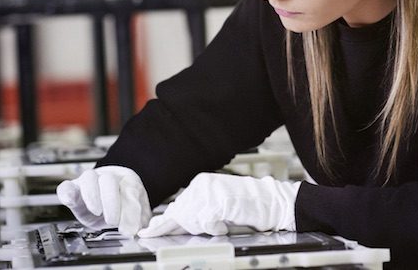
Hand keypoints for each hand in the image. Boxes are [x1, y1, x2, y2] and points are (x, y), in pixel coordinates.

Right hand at [56, 165, 151, 235]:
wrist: (109, 199)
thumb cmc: (124, 203)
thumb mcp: (135, 212)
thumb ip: (136, 219)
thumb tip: (134, 230)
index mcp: (127, 180)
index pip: (130, 189)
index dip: (131, 209)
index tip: (131, 227)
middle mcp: (107, 177)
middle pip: (108, 180)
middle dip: (111, 202)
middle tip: (113, 221)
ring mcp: (89, 182)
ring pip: (89, 179)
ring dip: (93, 196)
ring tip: (97, 212)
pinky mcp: (73, 191)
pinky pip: (66, 187)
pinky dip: (67, 192)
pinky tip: (70, 200)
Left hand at [138, 173, 300, 236]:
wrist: (271, 202)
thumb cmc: (246, 206)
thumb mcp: (216, 207)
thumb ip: (196, 213)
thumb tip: (171, 222)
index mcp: (199, 184)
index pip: (176, 207)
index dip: (161, 224)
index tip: (146, 233)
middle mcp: (201, 185)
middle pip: (180, 215)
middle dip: (183, 228)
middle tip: (181, 233)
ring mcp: (210, 192)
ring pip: (191, 220)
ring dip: (205, 228)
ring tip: (221, 223)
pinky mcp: (219, 202)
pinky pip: (207, 224)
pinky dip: (216, 228)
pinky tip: (225, 224)